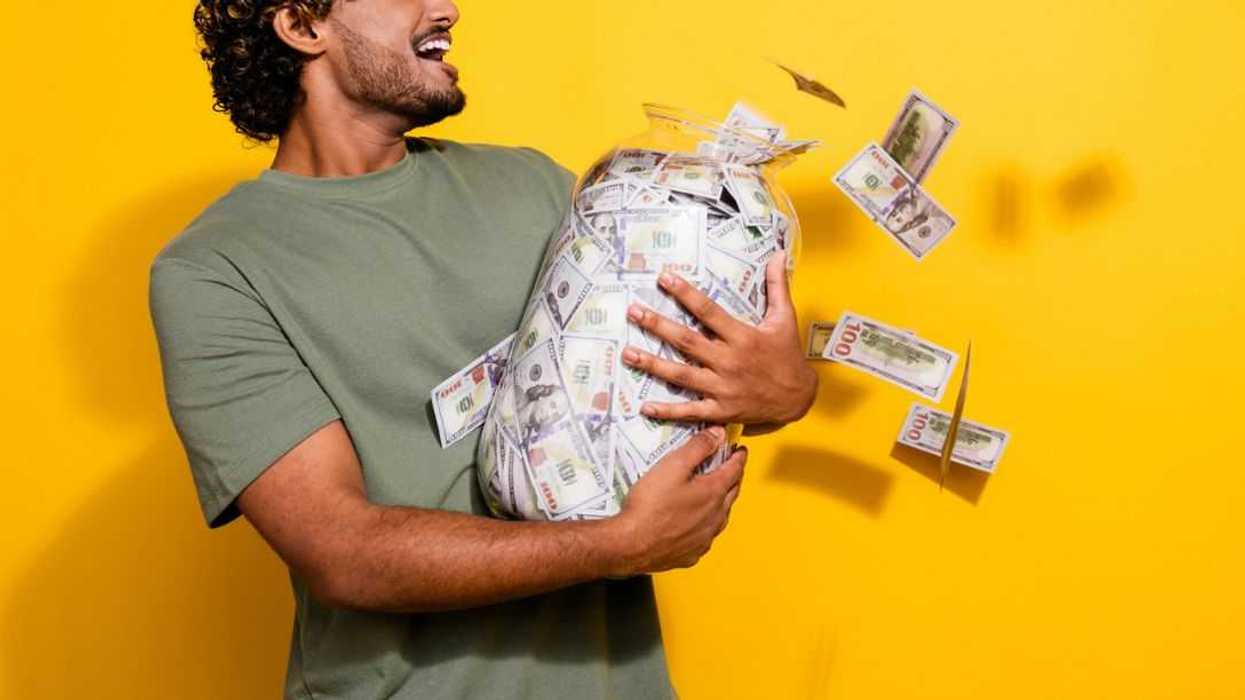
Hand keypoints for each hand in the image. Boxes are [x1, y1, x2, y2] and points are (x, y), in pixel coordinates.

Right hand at [607, 426, 746, 574]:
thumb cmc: (650, 505)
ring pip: (721, 517)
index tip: (741, 450)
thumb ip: (698, 447)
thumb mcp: (673, 465)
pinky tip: (697, 523)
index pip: (734, 470)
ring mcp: (704, 538)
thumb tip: (718, 433)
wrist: (630, 545)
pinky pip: (706, 536)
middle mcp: (714, 517)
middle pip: (732, 493)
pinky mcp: (691, 553)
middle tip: (731, 468)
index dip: (739, 457)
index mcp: (712, 493)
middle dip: (734, 477)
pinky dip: (706, 524)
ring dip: (722, 502)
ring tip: (716, 494)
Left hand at [622, 252, 817, 433]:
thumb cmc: (788, 356)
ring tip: (628, 353)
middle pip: (688, 342)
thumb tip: (778, 254)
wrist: (799, 398)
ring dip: (653, 364)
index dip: (686, 293)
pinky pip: (691, 411)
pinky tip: (645, 407)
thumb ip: (777, 286)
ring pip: (682, 375)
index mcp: (743, 337)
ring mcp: (723, 388)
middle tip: (633, 312)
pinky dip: (668, 411)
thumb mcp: (785, 319)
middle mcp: (729, 362)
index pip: (709, 311)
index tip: (664, 278)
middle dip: (658, 326)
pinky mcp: (721, 410)